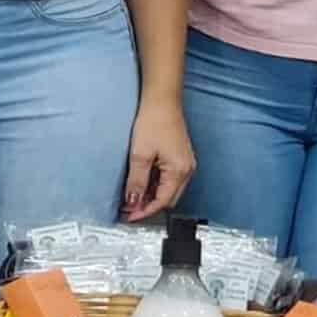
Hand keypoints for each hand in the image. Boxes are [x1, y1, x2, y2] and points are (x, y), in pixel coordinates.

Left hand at [124, 96, 195, 219]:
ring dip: (152, 195)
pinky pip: (170, 179)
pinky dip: (157, 185)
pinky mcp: (181, 156)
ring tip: (133, 195)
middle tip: (129, 208)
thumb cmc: (155, 121)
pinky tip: (143, 181)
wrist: (162, 100)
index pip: (162, 202)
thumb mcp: (140, 154)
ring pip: (169, 190)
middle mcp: (187, 169)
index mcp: (179, 171)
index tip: (129, 216)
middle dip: (149, 206)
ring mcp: (185, 163)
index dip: (144, 211)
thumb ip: (137, 181)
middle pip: (168, 199)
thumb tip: (133, 201)